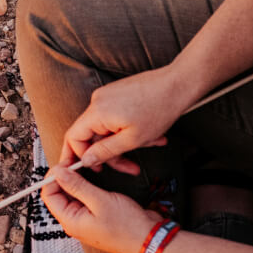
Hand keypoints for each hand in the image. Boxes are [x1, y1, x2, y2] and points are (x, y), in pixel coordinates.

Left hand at [41, 166, 161, 252]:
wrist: (150, 239)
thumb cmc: (127, 226)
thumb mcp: (100, 201)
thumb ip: (77, 186)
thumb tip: (58, 173)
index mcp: (70, 221)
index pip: (49, 195)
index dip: (54, 176)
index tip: (65, 162)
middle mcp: (74, 222)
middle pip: (59, 195)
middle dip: (65, 176)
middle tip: (76, 160)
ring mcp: (86, 220)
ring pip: (73, 195)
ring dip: (77, 180)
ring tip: (85, 165)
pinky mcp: (97, 217)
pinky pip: (86, 199)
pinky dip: (87, 187)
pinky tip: (94, 176)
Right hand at [61, 65, 192, 172]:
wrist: (178, 83)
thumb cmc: (159, 108)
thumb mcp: (132, 140)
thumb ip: (105, 152)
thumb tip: (86, 160)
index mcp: (97, 112)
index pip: (74, 137)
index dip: (78, 156)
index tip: (89, 169)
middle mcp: (98, 101)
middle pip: (92, 135)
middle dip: (111, 153)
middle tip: (128, 166)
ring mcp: (108, 96)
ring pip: (108, 129)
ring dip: (126, 142)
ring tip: (150, 144)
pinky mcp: (118, 94)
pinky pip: (116, 118)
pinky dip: (129, 130)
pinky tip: (151, 135)